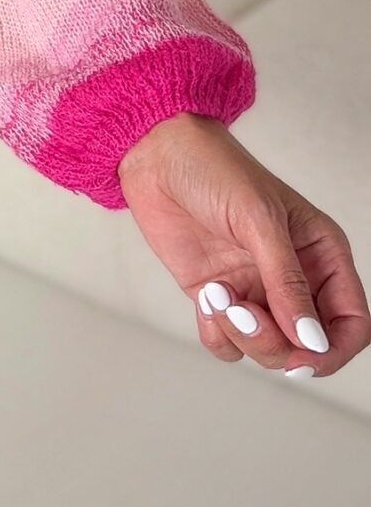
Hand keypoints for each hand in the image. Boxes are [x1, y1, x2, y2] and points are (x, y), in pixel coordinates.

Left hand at [116, 113, 369, 381]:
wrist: (156, 155)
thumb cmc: (215, 169)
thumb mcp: (259, 220)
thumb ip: (287, 281)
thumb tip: (311, 340)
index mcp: (321, 254)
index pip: (351, 323)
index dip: (332, 348)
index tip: (300, 351)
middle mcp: (295, 278)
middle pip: (308, 347)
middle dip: (276, 343)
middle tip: (241, 312)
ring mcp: (256, 291)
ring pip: (268, 351)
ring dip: (241, 335)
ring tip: (216, 294)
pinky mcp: (220, 298)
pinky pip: (228, 344)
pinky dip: (216, 333)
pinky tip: (205, 296)